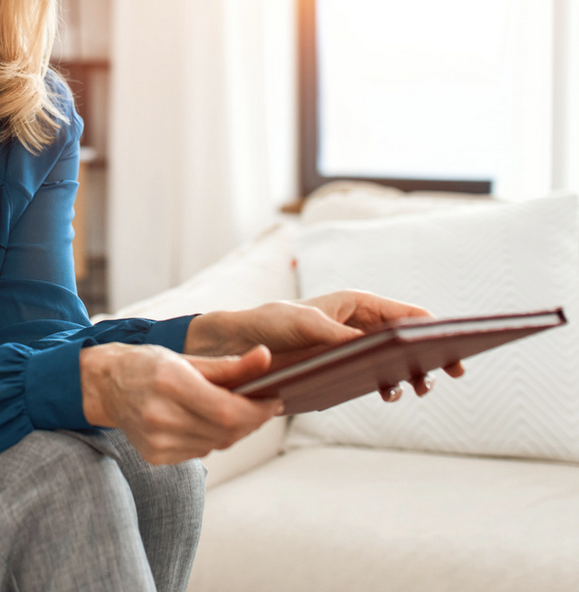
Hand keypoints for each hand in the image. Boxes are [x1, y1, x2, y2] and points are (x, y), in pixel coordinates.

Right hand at [80, 342, 284, 464]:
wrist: (107, 385)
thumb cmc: (148, 364)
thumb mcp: (187, 356)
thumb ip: (229, 364)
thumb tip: (266, 358)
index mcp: (170, 383)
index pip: (228, 411)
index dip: (258, 410)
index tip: (274, 400)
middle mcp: (162, 416)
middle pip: (226, 432)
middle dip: (252, 420)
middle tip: (263, 405)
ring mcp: (157, 441)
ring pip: (217, 444)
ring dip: (235, 429)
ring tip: (236, 410)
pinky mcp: (156, 457)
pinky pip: (200, 451)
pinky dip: (212, 437)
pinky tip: (207, 421)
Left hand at [184, 290, 463, 399]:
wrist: (244, 342)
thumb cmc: (272, 322)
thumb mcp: (304, 324)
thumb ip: (336, 334)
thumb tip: (365, 345)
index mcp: (358, 304)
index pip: (406, 313)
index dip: (433, 328)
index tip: (455, 344)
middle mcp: (360, 323)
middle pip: (408, 339)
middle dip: (432, 354)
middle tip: (452, 373)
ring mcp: (354, 346)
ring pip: (395, 359)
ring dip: (411, 373)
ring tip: (417, 388)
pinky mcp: (343, 366)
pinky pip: (375, 375)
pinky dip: (388, 384)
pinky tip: (388, 394)